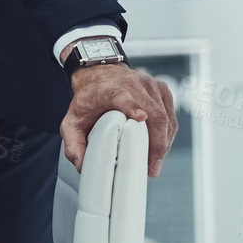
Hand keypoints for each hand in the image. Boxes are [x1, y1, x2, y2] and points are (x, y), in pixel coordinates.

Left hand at [61, 63, 176, 176]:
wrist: (99, 75)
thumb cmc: (88, 99)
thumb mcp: (72, 121)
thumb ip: (73, 144)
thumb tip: (82, 166)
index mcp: (110, 90)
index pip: (124, 97)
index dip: (132, 108)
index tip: (140, 118)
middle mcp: (134, 84)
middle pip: (154, 114)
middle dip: (157, 144)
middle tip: (151, 167)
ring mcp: (152, 86)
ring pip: (166, 118)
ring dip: (164, 143)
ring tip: (155, 163)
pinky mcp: (163, 90)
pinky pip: (171, 116)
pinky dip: (167, 135)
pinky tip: (159, 148)